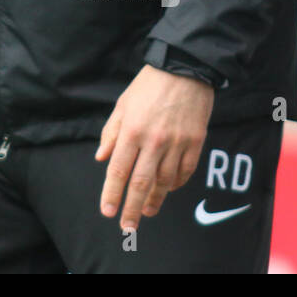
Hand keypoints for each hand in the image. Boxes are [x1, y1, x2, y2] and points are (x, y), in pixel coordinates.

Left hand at [95, 64, 213, 232]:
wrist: (185, 69)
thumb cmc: (149, 86)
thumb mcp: (123, 104)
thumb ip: (111, 133)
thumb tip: (101, 158)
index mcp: (132, 130)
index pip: (119, 170)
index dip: (112, 193)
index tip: (107, 211)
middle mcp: (153, 141)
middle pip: (141, 183)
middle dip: (132, 208)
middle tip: (127, 227)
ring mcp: (176, 143)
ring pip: (164, 182)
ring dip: (154, 200)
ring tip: (147, 211)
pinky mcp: (195, 143)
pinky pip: (184, 172)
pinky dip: (175, 185)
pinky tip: (167, 190)